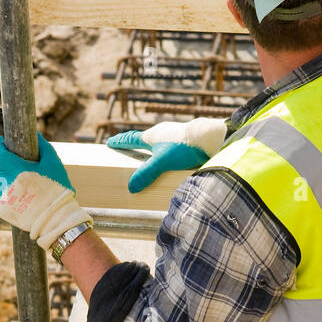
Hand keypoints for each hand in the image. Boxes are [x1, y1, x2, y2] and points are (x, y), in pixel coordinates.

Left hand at [0, 134, 90, 249]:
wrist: (56, 219)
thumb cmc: (57, 189)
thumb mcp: (53, 163)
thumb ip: (42, 146)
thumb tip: (34, 133)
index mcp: (18, 170)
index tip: (1, 142)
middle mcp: (6, 183)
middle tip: (8, 157)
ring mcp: (2, 197)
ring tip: (10, 174)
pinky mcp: (0, 209)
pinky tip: (8, 188)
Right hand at [107, 117, 227, 192]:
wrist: (211, 138)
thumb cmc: (184, 147)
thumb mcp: (161, 163)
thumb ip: (146, 174)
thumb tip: (131, 187)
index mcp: (151, 136)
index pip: (131, 140)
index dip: (120, 142)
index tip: (110, 142)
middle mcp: (162, 133)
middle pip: (144, 139)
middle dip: (135, 144)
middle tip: (127, 147)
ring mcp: (175, 136)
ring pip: (158, 143)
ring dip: (151, 149)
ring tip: (148, 157)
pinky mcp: (185, 142)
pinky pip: (170, 148)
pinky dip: (164, 153)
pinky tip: (169, 161)